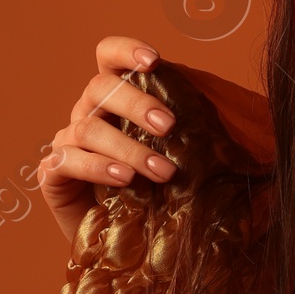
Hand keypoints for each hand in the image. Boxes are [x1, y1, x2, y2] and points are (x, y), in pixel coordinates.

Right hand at [37, 34, 176, 245]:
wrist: (125, 243)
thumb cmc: (155, 193)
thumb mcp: (177, 156)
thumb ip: (192, 133)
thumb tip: (241, 119)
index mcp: (114, 99)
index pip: (108, 57)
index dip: (125, 50)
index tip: (154, 60)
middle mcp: (87, 113)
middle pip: (100, 88)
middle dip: (137, 103)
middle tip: (169, 127)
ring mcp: (66, 142)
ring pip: (89, 128)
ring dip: (129, 148)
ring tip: (162, 171)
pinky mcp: (52, 173)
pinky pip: (69, 160)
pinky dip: (99, 168)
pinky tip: (124, 180)